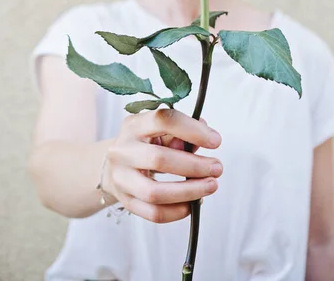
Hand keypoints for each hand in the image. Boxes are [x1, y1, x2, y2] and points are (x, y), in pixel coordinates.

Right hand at [103, 108, 222, 223]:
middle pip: (159, 159)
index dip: (192, 130)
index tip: (216, 141)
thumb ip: (181, 131)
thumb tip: (206, 132)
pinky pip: (153, 213)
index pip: (163, 120)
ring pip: (155, 192)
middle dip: (194, 166)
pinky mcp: (125, 201)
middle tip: (217, 168)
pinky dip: (177, 211)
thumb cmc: (146, 143)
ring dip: (189, 191)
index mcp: (134, 125)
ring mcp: (121, 178)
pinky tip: (193, 204)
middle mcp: (122, 150)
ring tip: (210, 186)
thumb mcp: (159, 130)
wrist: (116, 164)